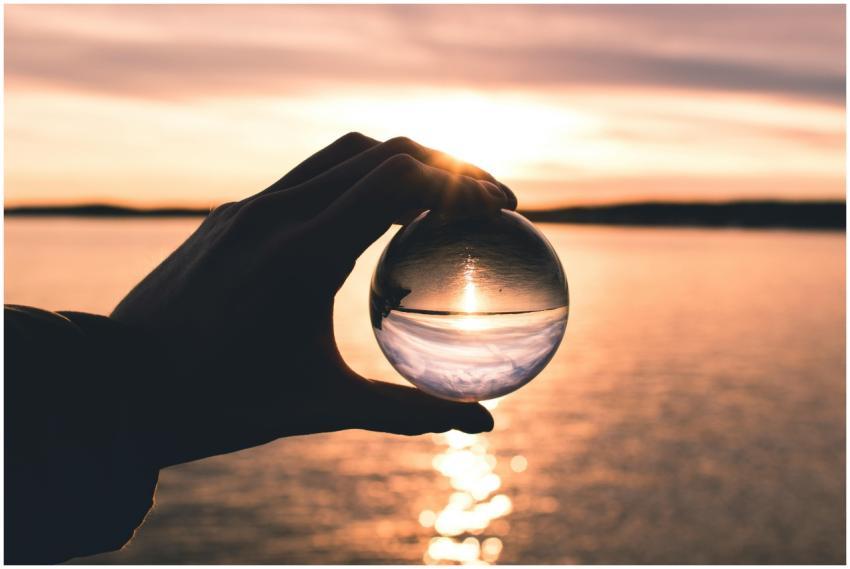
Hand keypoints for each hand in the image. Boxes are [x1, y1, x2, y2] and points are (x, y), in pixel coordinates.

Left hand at [112, 133, 516, 467]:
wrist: (118, 387)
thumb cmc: (221, 403)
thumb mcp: (322, 406)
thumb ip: (408, 412)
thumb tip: (481, 421)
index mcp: (304, 253)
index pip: (399, 178)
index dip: (461, 183)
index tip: (501, 209)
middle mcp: (278, 213)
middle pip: (382, 151)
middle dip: (445, 166)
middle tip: (484, 202)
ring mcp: (250, 207)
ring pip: (342, 154)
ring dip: (399, 165)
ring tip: (435, 202)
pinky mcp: (232, 214)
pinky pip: (308, 177)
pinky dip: (355, 182)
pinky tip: (369, 223)